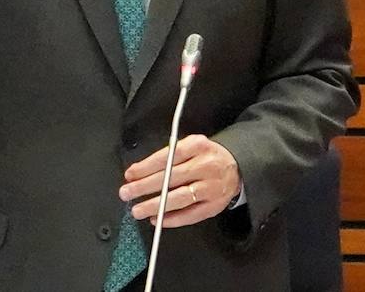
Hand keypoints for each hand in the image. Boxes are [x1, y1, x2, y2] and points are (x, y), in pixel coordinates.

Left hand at [120, 134, 240, 226]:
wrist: (237, 167)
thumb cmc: (206, 156)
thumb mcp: (190, 145)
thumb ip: (169, 155)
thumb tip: (140, 171)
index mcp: (197, 146)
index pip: (168, 156)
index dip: (146, 167)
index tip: (130, 175)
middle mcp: (206, 167)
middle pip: (171, 178)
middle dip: (145, 187)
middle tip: (126, 192)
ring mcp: (211, 188)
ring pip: (180, 198)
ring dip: (156, 205)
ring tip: (138, 210)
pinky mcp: (215, 206)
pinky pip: (191, 215)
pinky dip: (173, 219)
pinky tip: (157, 219)